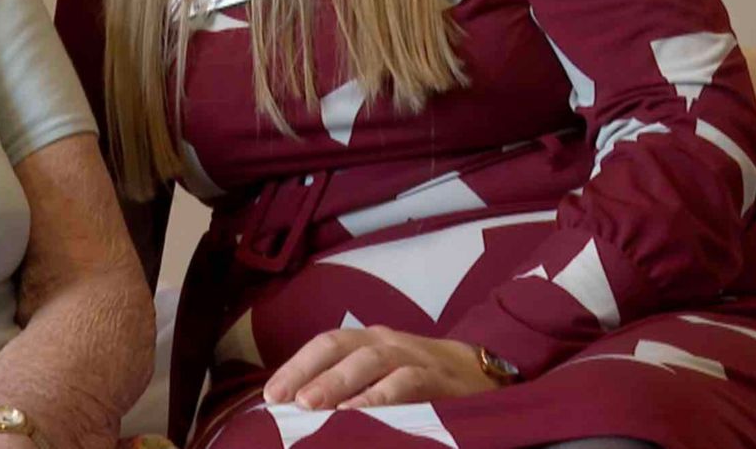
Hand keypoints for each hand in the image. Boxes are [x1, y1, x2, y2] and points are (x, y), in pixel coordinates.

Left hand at [261, 327, 500, 409]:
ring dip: (338, 381)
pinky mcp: (441, 380)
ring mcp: (415, 357)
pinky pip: (408, 383)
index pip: (326, 344)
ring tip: (311, 405)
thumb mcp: (384, 377)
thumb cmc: (422, 381)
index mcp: (369, 341)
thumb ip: (350, 388)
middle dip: (308, 371)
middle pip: (341, 346)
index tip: (269, 394)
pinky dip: (381, 397)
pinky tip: (359, 415)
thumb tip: (300, 411)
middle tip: (283, 399)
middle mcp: (388, 342)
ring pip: (372, 360)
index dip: (296, 365)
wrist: (485, 373)